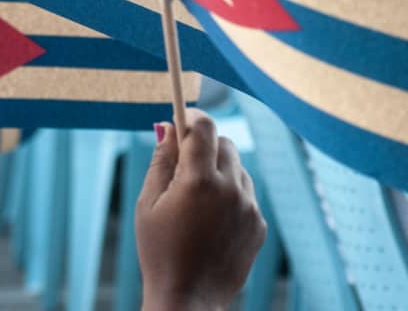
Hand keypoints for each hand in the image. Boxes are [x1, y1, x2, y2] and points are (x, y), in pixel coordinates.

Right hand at [137, 109, 265, 310]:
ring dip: (219, 171)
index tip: (183, 117)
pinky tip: (211, 221)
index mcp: (198, 181)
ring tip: (197, 200)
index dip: (192, 116)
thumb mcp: (149, 203)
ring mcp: (249, 208)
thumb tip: (168, 126)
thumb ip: (161, 160)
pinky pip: (246, 194)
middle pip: (224, 143)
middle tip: (185, 161)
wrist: (187, 301)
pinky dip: (231, 196)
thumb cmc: (159, 252)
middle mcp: (230, 189)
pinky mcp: (258, 225)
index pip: (203, 127)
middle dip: (205, 144)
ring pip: (238, 168)